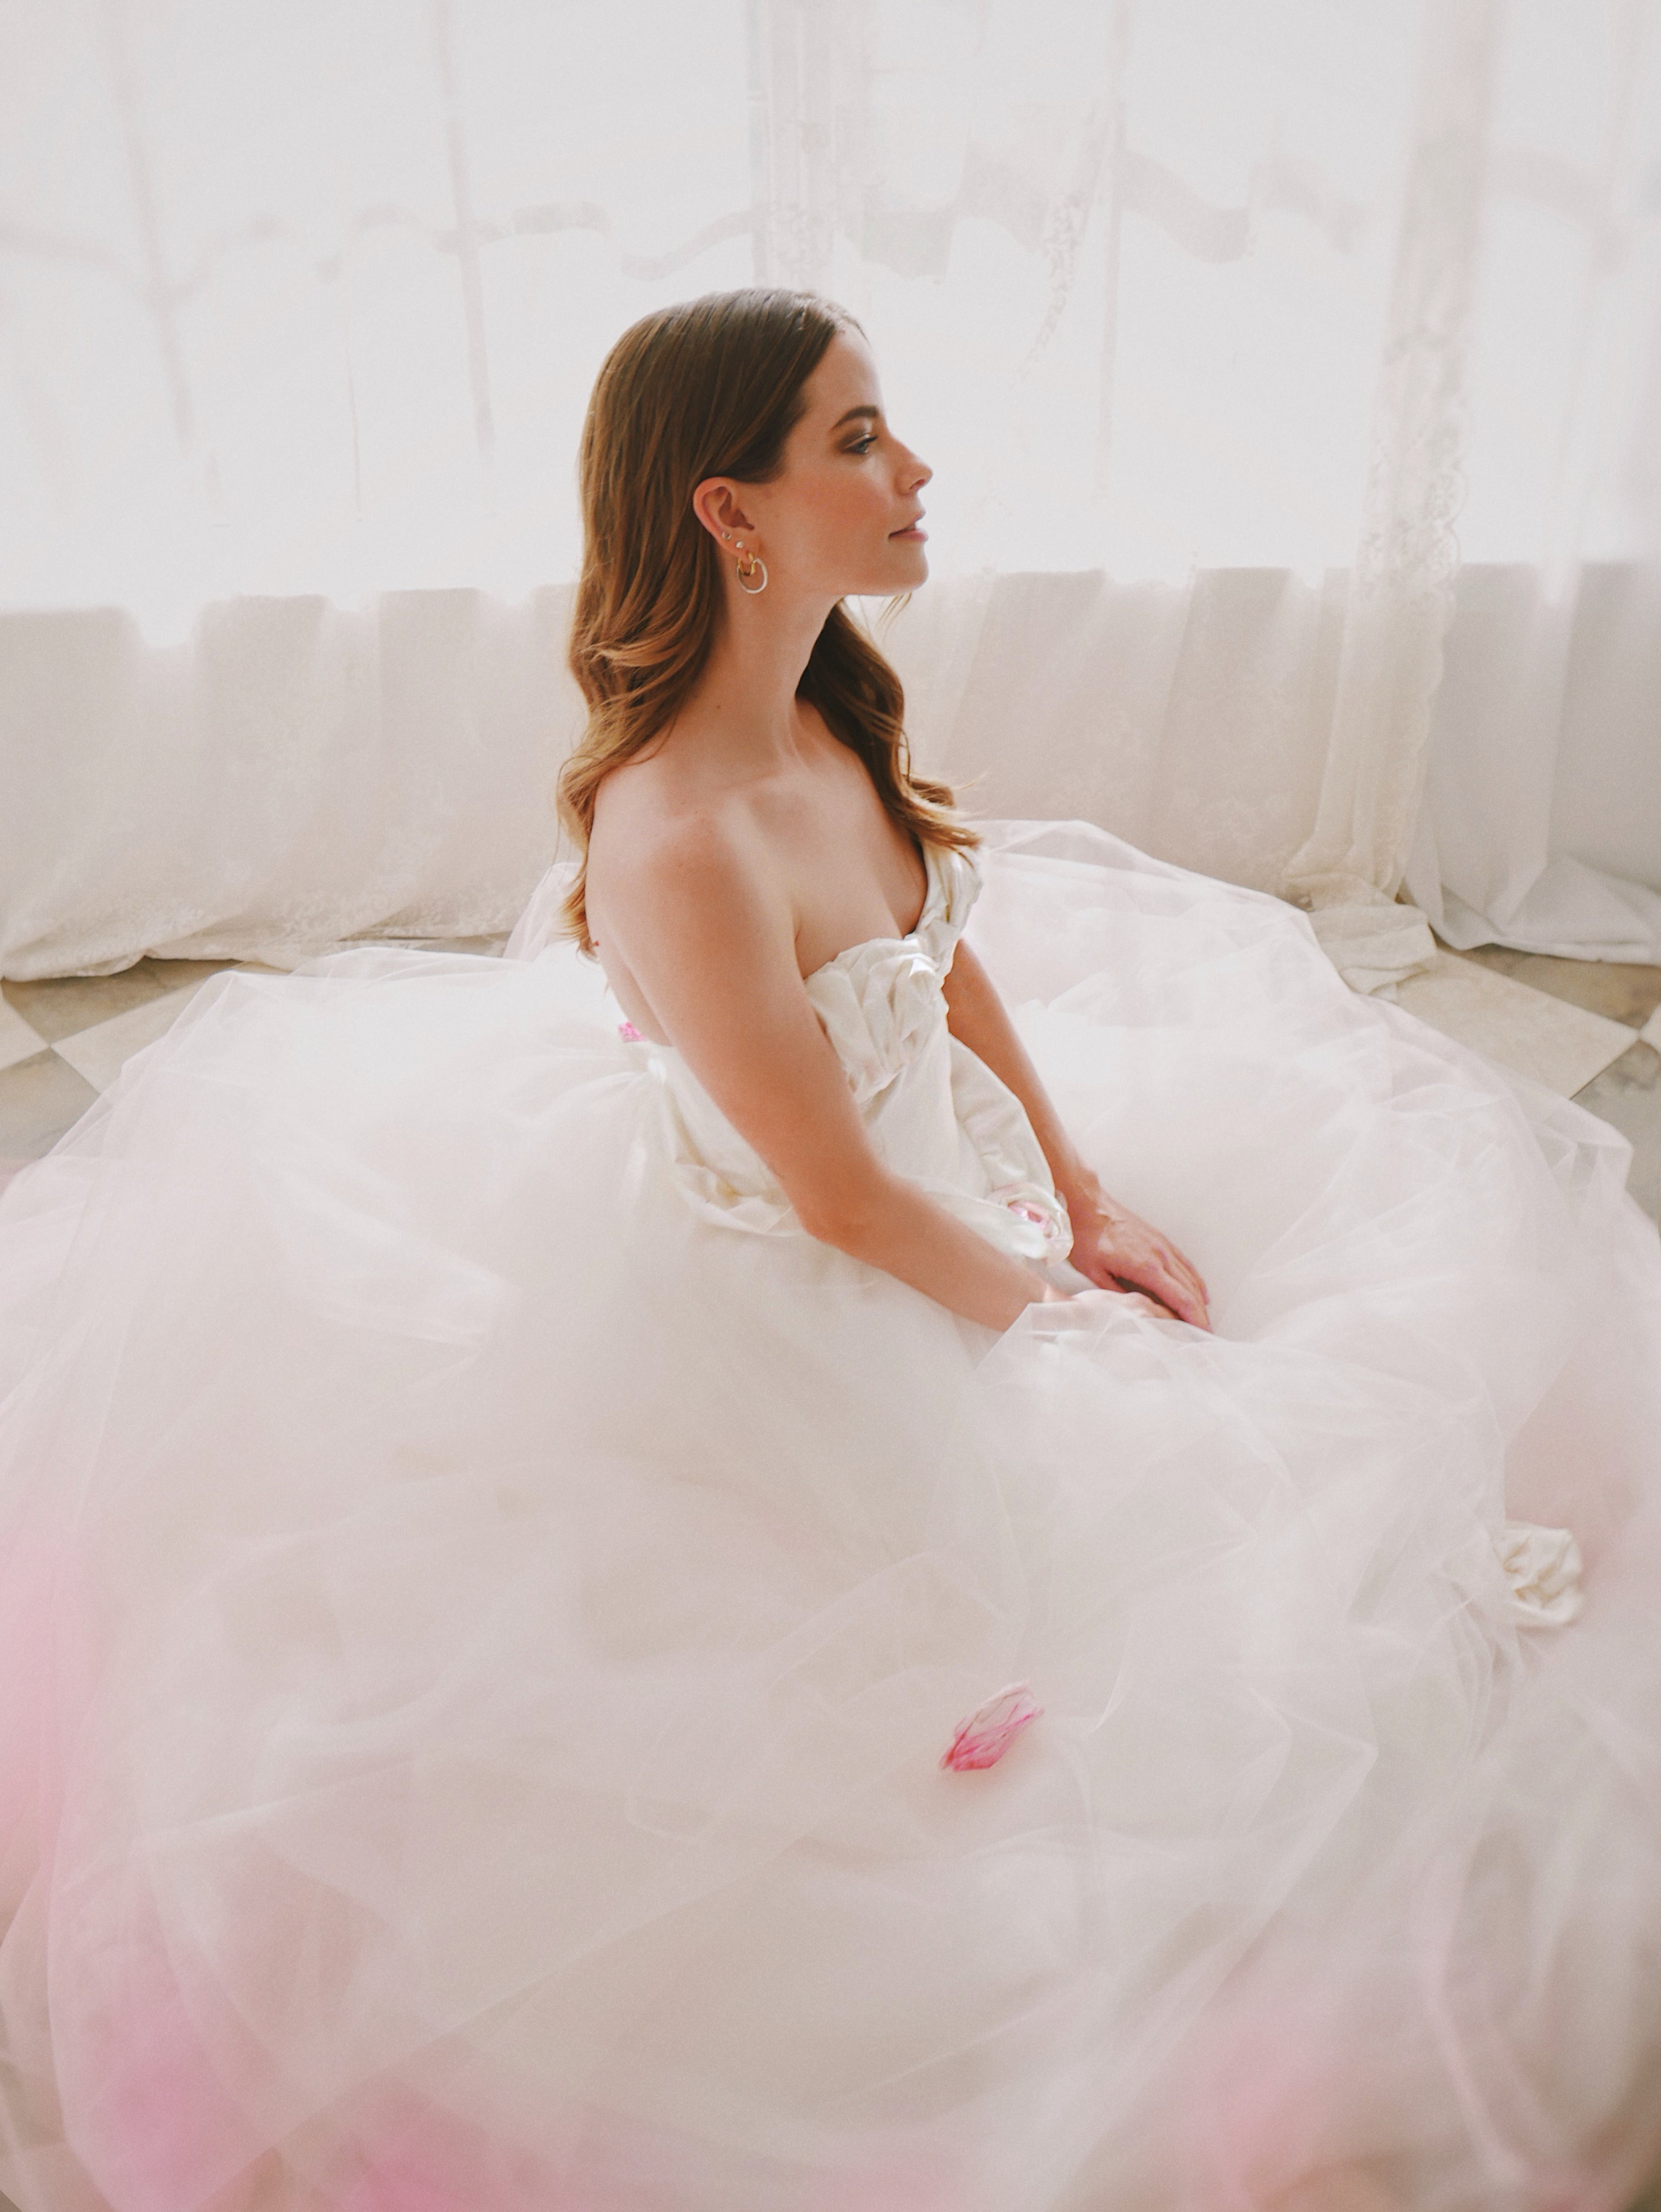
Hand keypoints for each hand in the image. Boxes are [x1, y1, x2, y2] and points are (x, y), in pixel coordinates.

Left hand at [1063, 1189, 1210, 1328]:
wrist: (1088, 1205)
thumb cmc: (1086, 1239)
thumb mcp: (1095, 1273)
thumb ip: (1117, 1295)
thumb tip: (1135, 1312)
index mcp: (1146, 1267)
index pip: (1180, 1298)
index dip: (1194, 1318)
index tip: (1204, 1334)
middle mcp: (1160, 1256)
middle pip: (1190, 1290)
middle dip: (1201, 1314)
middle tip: (1207, 1334)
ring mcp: (1162, 1246)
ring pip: (1190, 1276)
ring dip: (1200, 1299)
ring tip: (1203, 1319)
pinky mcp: (1159, 1239)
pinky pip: (1184, 1262)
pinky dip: (1195, 1279)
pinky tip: (1200, 1291)